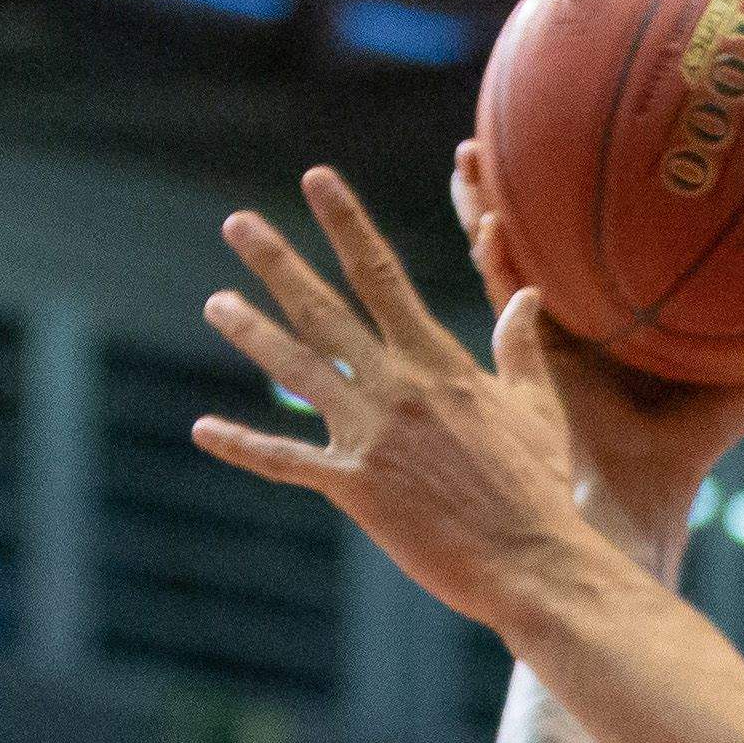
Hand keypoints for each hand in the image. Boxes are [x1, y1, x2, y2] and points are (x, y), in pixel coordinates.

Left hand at [196, 168, 609, 630]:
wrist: (533, 562)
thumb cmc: (539, 489)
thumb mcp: (536, 410)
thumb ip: (519, 351)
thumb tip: (525, 296)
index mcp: (440, 363)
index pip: (382, 275)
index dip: (345, 223)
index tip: (316, 179)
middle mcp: (398, 387)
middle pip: (325, 309)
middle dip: (277, 262)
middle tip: (237, 222)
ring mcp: (373, 435)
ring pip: (297, 369)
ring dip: (251, 332)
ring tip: (215, 302)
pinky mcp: (355, 486)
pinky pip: (286, 461)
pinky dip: (243, 445)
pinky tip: (204, 430)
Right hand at [448, 141, 743, 557]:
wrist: (642, 508)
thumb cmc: (682, 460)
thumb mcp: (735, 397)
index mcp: (596, 324)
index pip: (569, 250)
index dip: (557, 205)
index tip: (559, 148)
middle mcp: (558, 328)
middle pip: (520, 244)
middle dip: (499, 191)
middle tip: (483, 137)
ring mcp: (533, 347)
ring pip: (498, 265)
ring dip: (481, 212)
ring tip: (469, 159)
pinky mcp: (522, 375)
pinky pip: (506, 313)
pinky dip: (501, 271)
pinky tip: (497, 233)